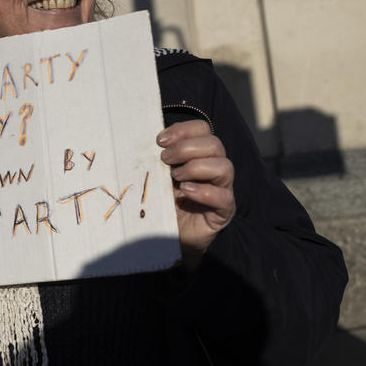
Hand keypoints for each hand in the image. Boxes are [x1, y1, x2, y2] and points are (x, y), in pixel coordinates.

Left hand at [157, 120, 234, 260]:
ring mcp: (222, 189)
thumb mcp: (156, 175)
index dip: (183, 130)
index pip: (202, 129)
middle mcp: (214, 168)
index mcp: (199, 154)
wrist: (166, 236)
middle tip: (165, 160)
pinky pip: (224, 197)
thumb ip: (157, 158)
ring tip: (175, 178)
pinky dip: (204, 191)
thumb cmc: (161, 202)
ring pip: (225, 167)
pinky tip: (186, 192)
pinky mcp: (223, 211)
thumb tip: (141, 139)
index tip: (160, 141)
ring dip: (196, 167)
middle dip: (186, 148)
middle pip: (214, 144)